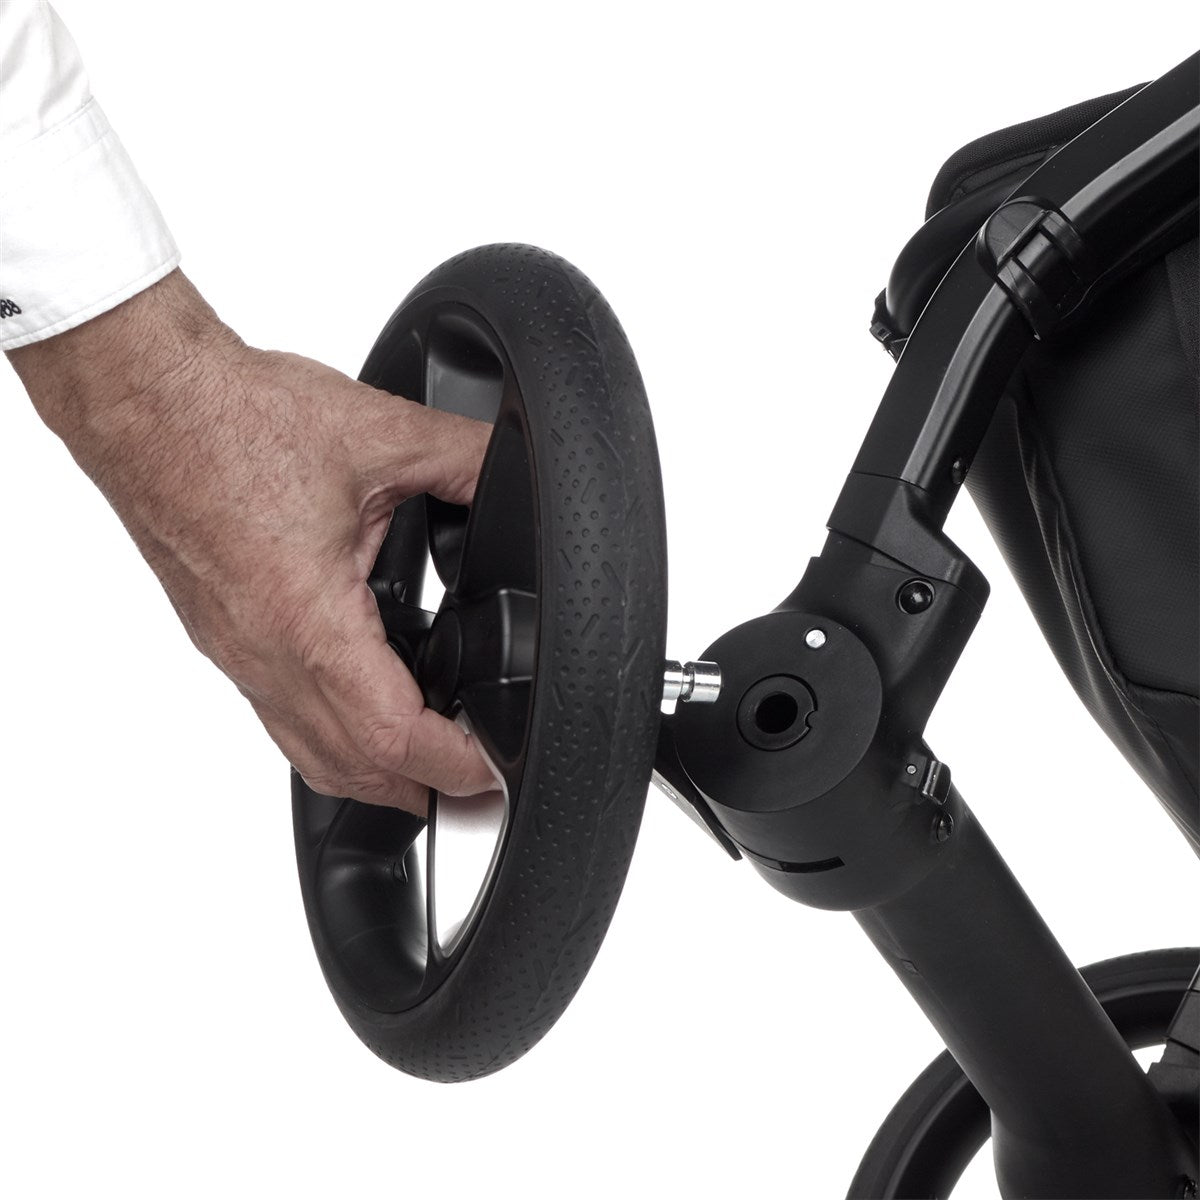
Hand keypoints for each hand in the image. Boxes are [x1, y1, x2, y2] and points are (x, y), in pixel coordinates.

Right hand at [8, 270, 494, 812]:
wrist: (141, 398)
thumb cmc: (230, 419)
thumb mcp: (381, 436)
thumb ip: (467, 459)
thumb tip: (518, 468)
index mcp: (309, 622)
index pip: (396, 739)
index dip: (459, 768)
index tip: (499, 768)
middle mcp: (265, 656)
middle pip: (352, 770)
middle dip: (424, 788)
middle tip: (478, 779)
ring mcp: (237, 654)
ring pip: (308, 754)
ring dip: (373, 773)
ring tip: (429, 762)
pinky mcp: (222, 636)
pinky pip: (280, 715)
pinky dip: (331, 734)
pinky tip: (362, 705)